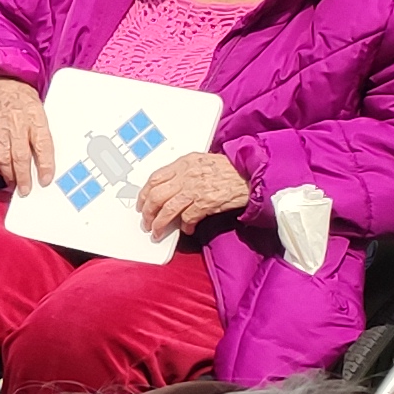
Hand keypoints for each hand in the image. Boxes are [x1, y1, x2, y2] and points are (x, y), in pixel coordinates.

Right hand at [0, 76, 54, 191]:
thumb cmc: (22, 97)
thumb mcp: (40, 108)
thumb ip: (42, 131)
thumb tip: (48, 156)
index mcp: (35, 116)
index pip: (43, 145)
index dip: (45, 165)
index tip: (46, 180)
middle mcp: (16, 123)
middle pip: (20, 156)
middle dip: (24, 177)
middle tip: (26, 190)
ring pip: (3, 159)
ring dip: (9, 175)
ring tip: (14, 185)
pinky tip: (1, 171)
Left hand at [135, 148, 250, 237]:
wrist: (251, 173)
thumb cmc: (230, 169)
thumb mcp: (201, 162)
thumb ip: (183, 172)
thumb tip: (167, 187)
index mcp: (184, 163)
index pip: (154, 179)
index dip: (144, 194)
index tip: (141, 204)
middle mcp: (187, 175)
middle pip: (156, 196)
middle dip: (147, 212)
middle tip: (146, 222)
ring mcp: (196, 189)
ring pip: (167, 209)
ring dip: (159, 223)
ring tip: (157, 232)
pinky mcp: (206, 202)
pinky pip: (188, 218)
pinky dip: (185, 226)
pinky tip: (186, 230)